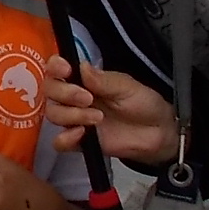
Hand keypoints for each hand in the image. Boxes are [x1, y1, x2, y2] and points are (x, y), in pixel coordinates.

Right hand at [41, 55, 176, 165]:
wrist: (158, 133)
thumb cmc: (143, 103)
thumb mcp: (127, 87)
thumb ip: (103, 80)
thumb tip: (81, 67)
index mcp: (84, 79)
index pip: (57, 69)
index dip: (55, 67)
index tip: (66, 70)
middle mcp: (74, 98)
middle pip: (50, 91)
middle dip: (65, 93)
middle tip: (88, 98)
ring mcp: (75, 120)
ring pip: (53, 114)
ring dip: (71, 115)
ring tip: (97, 118)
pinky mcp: (79, 142)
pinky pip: (59, 142)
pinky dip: (65, 138)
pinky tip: (82, 134)